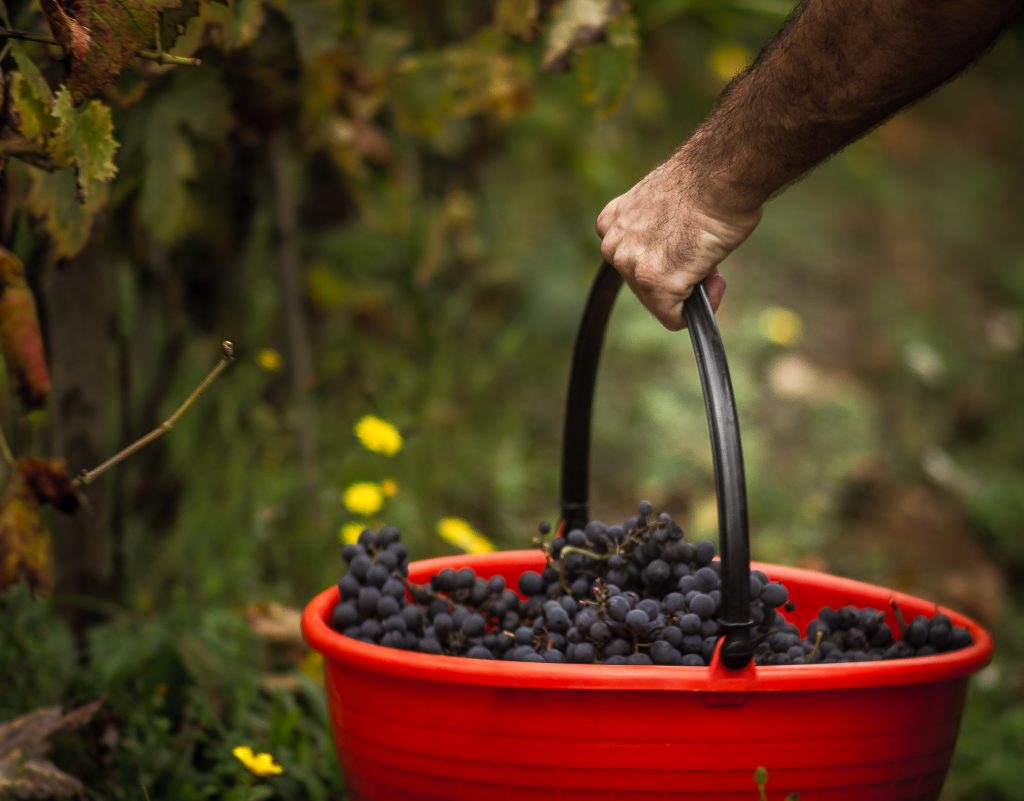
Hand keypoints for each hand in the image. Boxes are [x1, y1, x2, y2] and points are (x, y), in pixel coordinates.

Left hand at [596, 158, 761, 329]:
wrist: (720, 175)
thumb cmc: (707, 184)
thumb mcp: (661, 206)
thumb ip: (655, 233)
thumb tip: (674, 256)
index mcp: (612, 223)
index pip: (634, 263)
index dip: (666, 261)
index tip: (685, 245)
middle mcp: (614, 247)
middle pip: (644, 287)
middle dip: (676, 276)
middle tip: (701, 250)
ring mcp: (632, 266)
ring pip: (660, 303)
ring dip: (689, 289)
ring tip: (706, 256)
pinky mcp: (654, 284)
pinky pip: (675, 318)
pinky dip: (701, 307)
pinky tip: (714, 277)